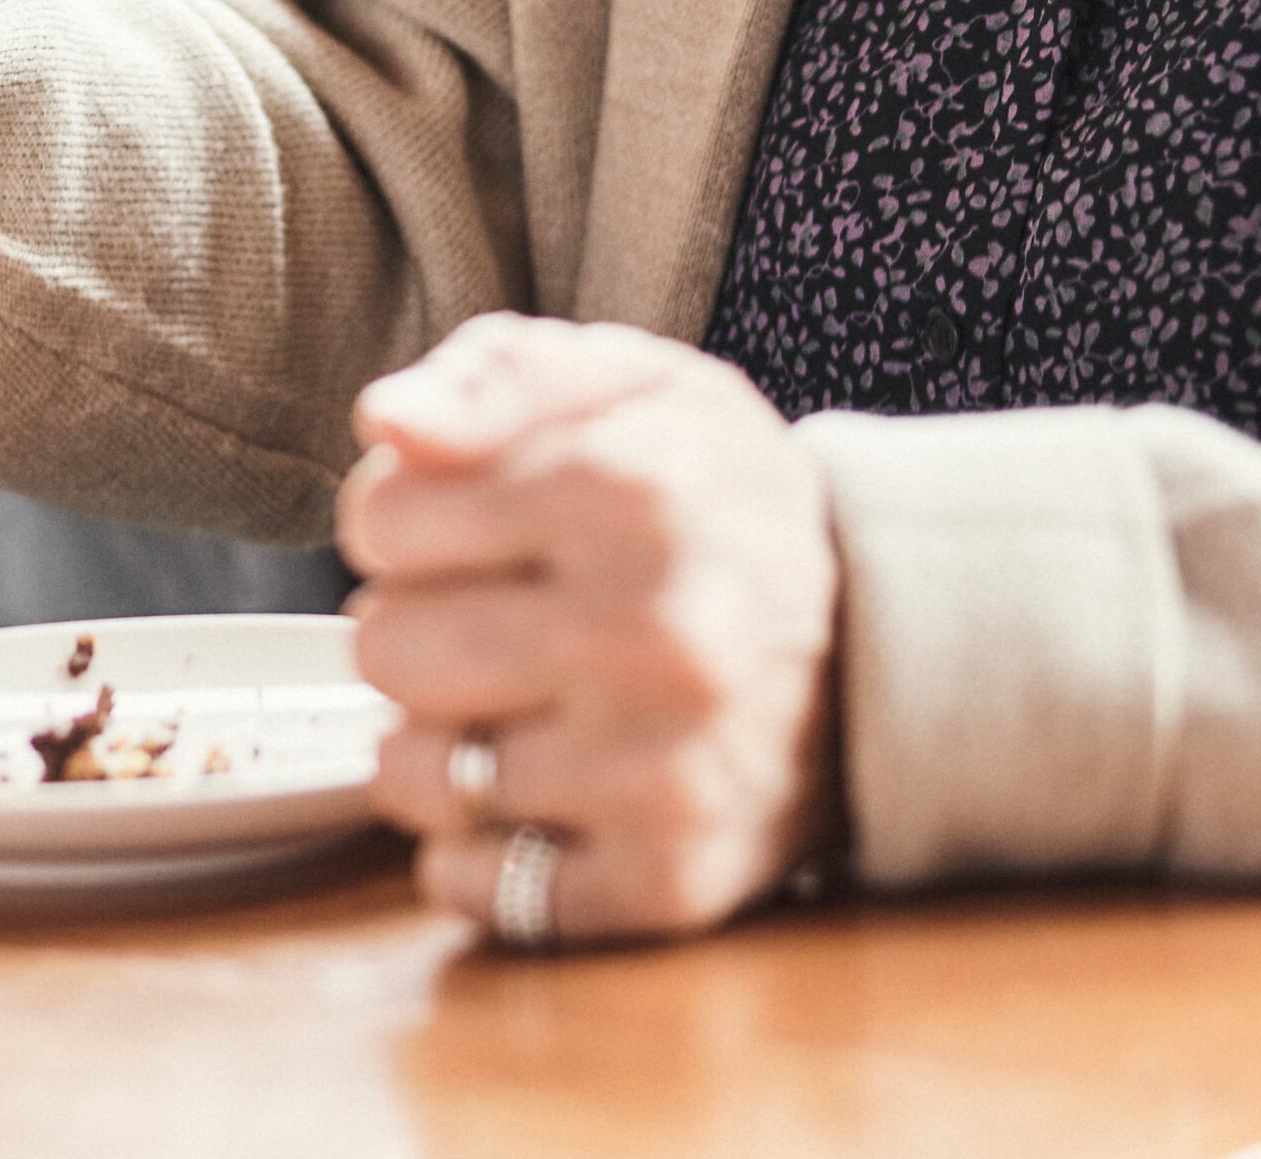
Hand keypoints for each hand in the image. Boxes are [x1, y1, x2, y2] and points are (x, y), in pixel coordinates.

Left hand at [342, 314, 841, 945]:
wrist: (879, 642)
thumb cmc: (717, 504)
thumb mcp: (633, 386)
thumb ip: (497, 377)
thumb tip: (389, 422)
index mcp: (633, 488)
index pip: (381, 521)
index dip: (407, 522)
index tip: (469, 529)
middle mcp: (652, 632)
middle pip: (384, 647)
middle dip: (422, 626)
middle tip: (503, 618)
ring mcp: (662, 769)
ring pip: (414, 772)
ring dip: (446, 741)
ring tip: (525, 703)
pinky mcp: (667, 878)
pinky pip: (472, 882)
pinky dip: (484, 846)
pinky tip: (550, 791)